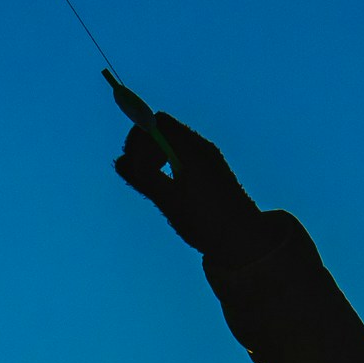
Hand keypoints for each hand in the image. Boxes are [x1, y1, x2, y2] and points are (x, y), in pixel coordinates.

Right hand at [114, 101, 255, 251]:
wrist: (243, 239)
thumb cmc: (206, 222)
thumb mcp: (168, 202)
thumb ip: (143, 179)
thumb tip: (120, 162)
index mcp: (192, 150)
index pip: (157, 123)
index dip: (138, 139)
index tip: (133, 165)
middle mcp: (201, 147)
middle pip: (163, 128)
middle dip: (145, 146)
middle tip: (139, 173)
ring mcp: (207, 156)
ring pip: (171, 141)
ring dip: (156, 156)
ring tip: (154, 184)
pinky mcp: (210, 168)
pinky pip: (182, 154)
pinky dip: (168, 163)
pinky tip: (170, 188)